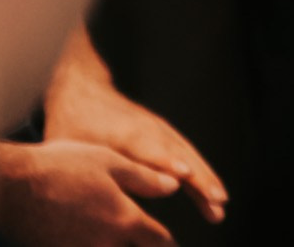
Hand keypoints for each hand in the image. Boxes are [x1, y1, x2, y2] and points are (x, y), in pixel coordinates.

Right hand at [0, 140, 178, 246]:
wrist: (10, 186)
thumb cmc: (60, 167)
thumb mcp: (110, 162)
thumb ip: (146, 178)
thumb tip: (174, 186)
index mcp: (124, 220)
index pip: (158, 241)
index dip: (167, 242)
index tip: (169, 243)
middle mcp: (103, 244)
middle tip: (147, 243)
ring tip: (120, 239)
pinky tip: (92, 239)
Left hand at [43, 67, 225, 224]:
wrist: (84, 91)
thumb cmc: (73, 125)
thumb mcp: (75, 149)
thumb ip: (102, 170)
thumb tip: (118, 202)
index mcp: (124, 133)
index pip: (148, 148)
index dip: (165, 162)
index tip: (184, 174)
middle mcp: (149, 130)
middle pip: (178, 155)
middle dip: (198, 178)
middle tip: (216, 201)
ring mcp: (160, 130)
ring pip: (188, 156)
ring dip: (206, 179)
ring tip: (220, 202)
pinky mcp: (165, 134)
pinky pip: (188, 154)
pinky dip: (202, 172)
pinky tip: (211, 190)